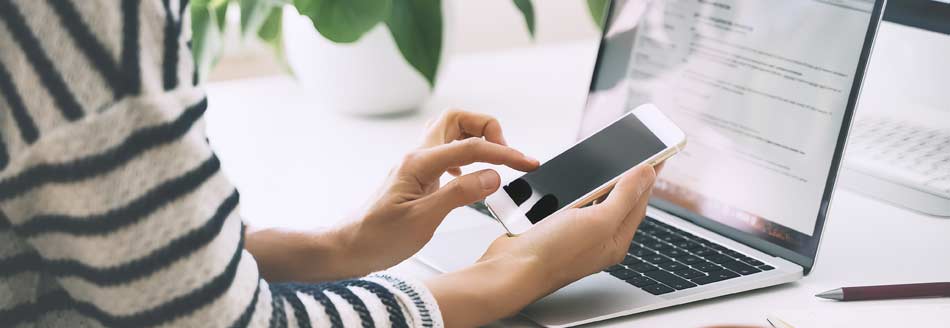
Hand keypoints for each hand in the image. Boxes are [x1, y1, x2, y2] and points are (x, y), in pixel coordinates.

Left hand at [338, 110, 538, 275]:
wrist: (348, 248)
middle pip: (458, 120)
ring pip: (450, 133)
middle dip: (488, 129)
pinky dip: (465, 157)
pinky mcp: (416, 177)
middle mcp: (416, 157)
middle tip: (506, 153)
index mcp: (419, 163)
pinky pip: (445, 153)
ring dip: (476, 140)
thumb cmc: (376, 237)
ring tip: (495, 161)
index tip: (528, 164)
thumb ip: (459, 194)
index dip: (505, 154)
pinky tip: (470, 177)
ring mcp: (416, 166)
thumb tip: (492, 176)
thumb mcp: (423, 220)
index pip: (472, 147)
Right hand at [427, 164, 657, 326]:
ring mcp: (576, 234)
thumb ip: (625, 196)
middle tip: (635, 153)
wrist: (510, 270)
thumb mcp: (598, 221)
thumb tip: (647, 173)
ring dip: (600, 182)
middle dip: (627, 177)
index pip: (640, 201)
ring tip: (609, 163)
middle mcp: (598, 238)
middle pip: (620, 201)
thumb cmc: (554, 254)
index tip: (658, 153)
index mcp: (616, 239)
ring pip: (594, 201)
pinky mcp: (555, 229)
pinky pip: (572, 204)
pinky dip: (575, 190)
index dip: (648, 175)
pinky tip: (573, 181)